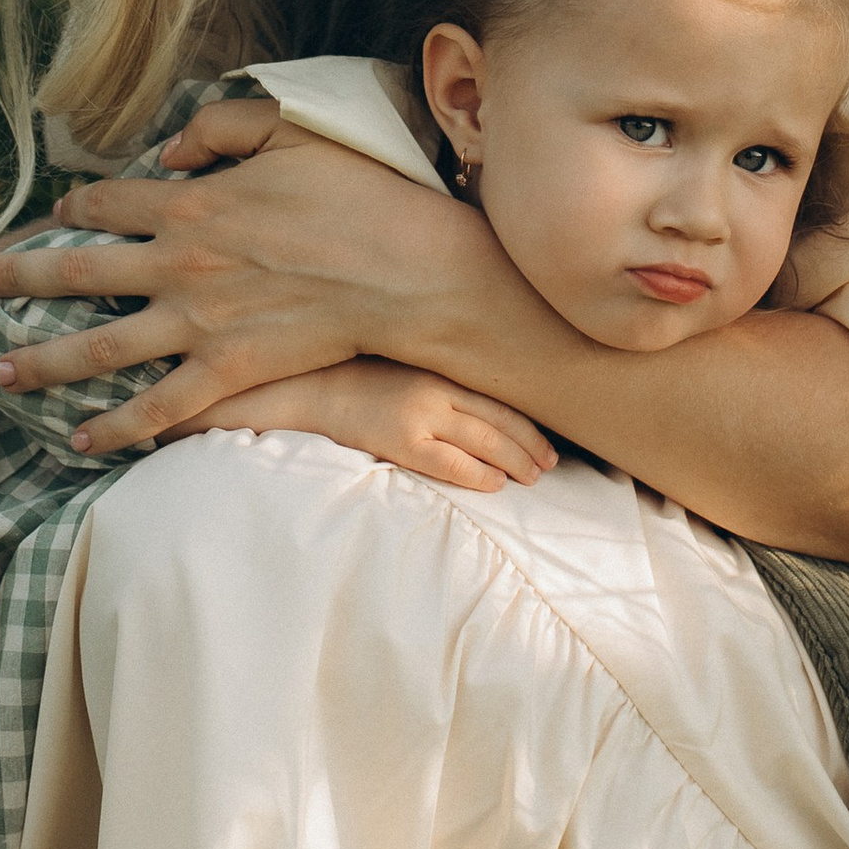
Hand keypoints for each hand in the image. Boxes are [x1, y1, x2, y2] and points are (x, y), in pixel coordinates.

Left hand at [0, 102, 494, 456]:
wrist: (403, 270)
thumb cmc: (355, 194)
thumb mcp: (289, 131)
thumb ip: (221, 127)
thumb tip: (167, 146)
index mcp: (190, 202)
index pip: (108, 203)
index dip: (75, 209)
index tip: (55, 215)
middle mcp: (177, 263)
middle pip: (78, 273)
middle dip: (21, 278)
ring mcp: (196, 323)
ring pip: (97, 348)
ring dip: (41, 362)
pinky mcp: (225, 371)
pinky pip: (156, 406)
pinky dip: (114, 426)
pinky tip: (78, 439)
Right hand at [191, 360, 554, 494]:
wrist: (297, 384)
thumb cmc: (341, 376)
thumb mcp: (392, 364)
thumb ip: (426, 376)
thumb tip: (457, 401)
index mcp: (433, 365)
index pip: (495, 393)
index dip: (526, 418)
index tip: (547, 436)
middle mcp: (433, 385)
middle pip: (499, 416)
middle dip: (530, 442)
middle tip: (552, 462)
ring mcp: (417, 411)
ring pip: (484, 439)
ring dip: (516, 459)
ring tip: (535, 476)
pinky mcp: (398, 437)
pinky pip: (449, 461)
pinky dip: (478, 473)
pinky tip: (496, 483)